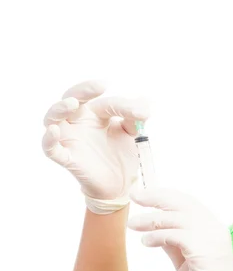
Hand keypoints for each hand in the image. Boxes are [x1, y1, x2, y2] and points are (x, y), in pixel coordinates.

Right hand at [41, 79, 149, 213]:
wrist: (120, 184)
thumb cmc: (121, 154)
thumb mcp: (130, 134)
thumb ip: (134, 118)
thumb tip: (146, 101)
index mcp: (94, 113)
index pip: (103, 102)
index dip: (122, 105)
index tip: (142, 112)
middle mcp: (78, 122)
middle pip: (70, 98)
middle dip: (83, 91)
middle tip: (99, 86)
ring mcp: (69, 138)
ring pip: (52, 118)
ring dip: (60, 108)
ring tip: (72, 103)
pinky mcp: (67, 158)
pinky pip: (50, 148)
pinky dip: (49, 139)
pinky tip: (54, 131)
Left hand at [127, 186, 232, 270]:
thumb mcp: (185, 261)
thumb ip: (174, 243)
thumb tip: (155, 228)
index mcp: (214, 229)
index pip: (188, 203)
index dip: (165, 196)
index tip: (144, 195)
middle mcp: (215, 229)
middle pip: (182, 203)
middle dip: (156, 197)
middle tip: (135, 195)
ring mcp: (212, 239)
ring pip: (176, 217)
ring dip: (150, 219)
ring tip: (132, 224)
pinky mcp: (203, 252)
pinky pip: (174, 235)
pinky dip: (156, 236)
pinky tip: (145, 241)